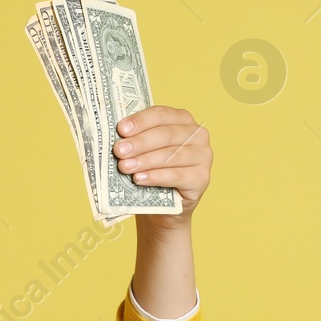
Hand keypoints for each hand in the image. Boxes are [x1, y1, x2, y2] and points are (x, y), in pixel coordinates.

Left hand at [113, 105, 211, 224]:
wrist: (166, 206)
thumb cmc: (153, 170)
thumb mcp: (146, 151)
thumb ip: (136, 139)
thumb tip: (117, 137)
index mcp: (182, 119)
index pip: (161, 114)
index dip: (141, 121)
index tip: (121, 129)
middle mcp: (197, 134)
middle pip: (166, 135)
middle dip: (140, 142)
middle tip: (119, 151)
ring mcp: (203, 156)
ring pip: (171, 156)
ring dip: (145, 161)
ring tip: (125, 167)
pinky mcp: (202, 178)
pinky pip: (176, 176)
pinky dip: (156, 177)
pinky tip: (139, 179)